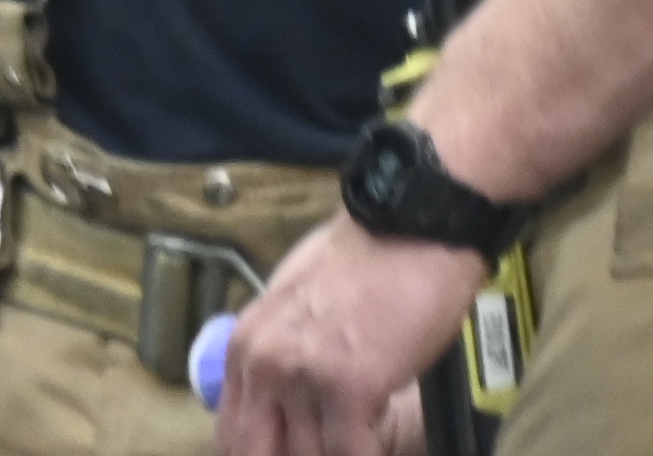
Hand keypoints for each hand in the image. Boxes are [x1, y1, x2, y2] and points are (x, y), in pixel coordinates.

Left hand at [213, 217, 482, 455]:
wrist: (418, 221)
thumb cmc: (373, 250)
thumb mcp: (298, 295)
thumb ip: (281, 345)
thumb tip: (285, 388)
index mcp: (247, 345)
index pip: (234, 434)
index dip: (267, 450)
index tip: (292, 447)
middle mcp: (265, 365)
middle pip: (261, 452)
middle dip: (297, 453)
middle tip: (330, 442)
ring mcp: (306, 378)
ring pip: (310, 454)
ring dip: (336, 450)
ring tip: (361, 433)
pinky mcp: (353, 387)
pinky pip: (352, 451)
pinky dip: (368, 453)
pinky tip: (380, 438)